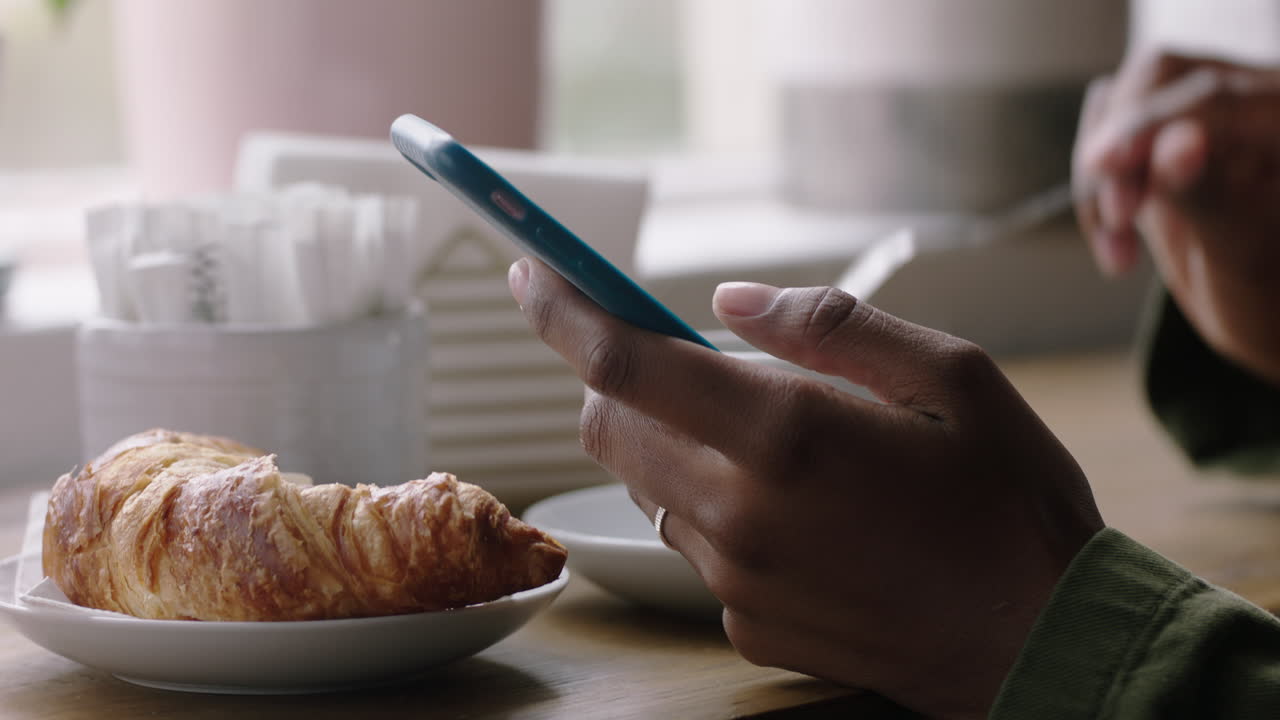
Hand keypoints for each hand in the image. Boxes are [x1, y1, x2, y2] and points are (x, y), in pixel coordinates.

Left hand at [509, 258, 1102, 719]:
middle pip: (610, 426)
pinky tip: (800, 516)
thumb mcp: (953, 377)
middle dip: (616, 377)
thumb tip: (727, 300)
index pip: (626, 363)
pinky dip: (716, 510)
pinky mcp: (745, 624)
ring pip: (646, 486)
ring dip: (674, 444)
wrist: (1042, 643)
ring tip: (772, 442)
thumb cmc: (1011, 503)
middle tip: (680, 359)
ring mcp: (736, 579)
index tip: (531, 276)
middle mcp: (741, 512)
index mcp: (788, 434)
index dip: (563, 312)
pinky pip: (694, 547)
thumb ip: (829, 327)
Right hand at [1074, 51, 1279, 383]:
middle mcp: (1250, 98)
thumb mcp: (1242, 255)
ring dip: (1101, 175)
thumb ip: (1208, 194)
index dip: (1148, 127)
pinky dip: (1096, 183)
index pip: (1209, 98)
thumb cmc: (1267, 292)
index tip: (1102, 166)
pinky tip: (1114, 237)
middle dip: (1121, 147)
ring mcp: (1204, 111)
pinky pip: (1107, 127)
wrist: (1260, 309)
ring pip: (1123, 101)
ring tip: (1117, 249)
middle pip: (1158, 79)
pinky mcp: (1164, 131)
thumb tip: (1175, 145)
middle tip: (1115, 220)